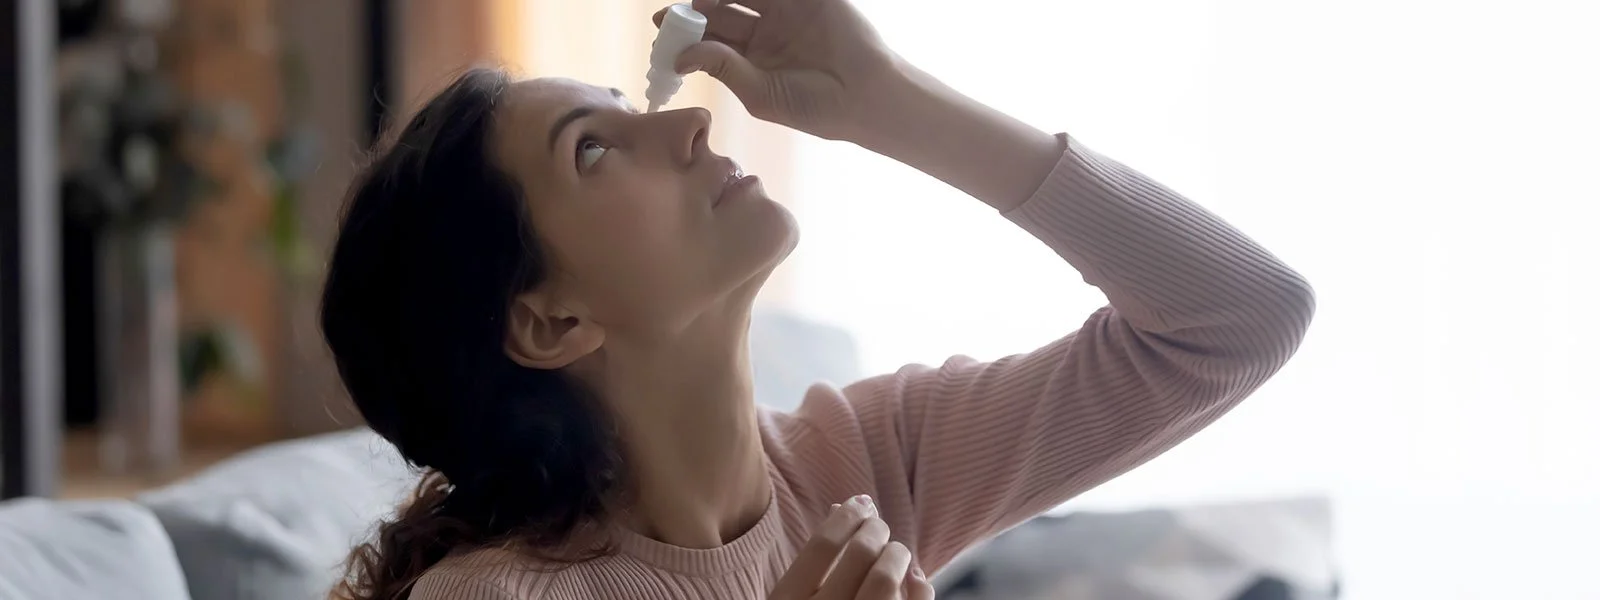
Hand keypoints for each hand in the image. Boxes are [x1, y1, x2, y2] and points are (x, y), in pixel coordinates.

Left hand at [652, 0, 900, 140]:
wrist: (865, 96)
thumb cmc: (814, 107)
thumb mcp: (760, 93)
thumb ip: (723, 67)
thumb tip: (680, 55)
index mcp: (752, 58)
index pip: (711, 38)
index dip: (686, 30)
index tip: (661, 25)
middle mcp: (765, 30)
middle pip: (720, 9)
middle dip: (696, 6)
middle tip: (679, 10)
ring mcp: (786, 9)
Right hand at [769, 496, 935, 599]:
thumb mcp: (795, 596)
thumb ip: (813, 561)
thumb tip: (838, 506)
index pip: (822, 545)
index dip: (845, 516)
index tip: (860, 502)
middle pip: (859, 553)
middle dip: (875, 528)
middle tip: (878, 524)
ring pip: (887, 578)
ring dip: (897, 554)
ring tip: (896, 551)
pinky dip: (921, 586)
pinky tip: (916, 578)